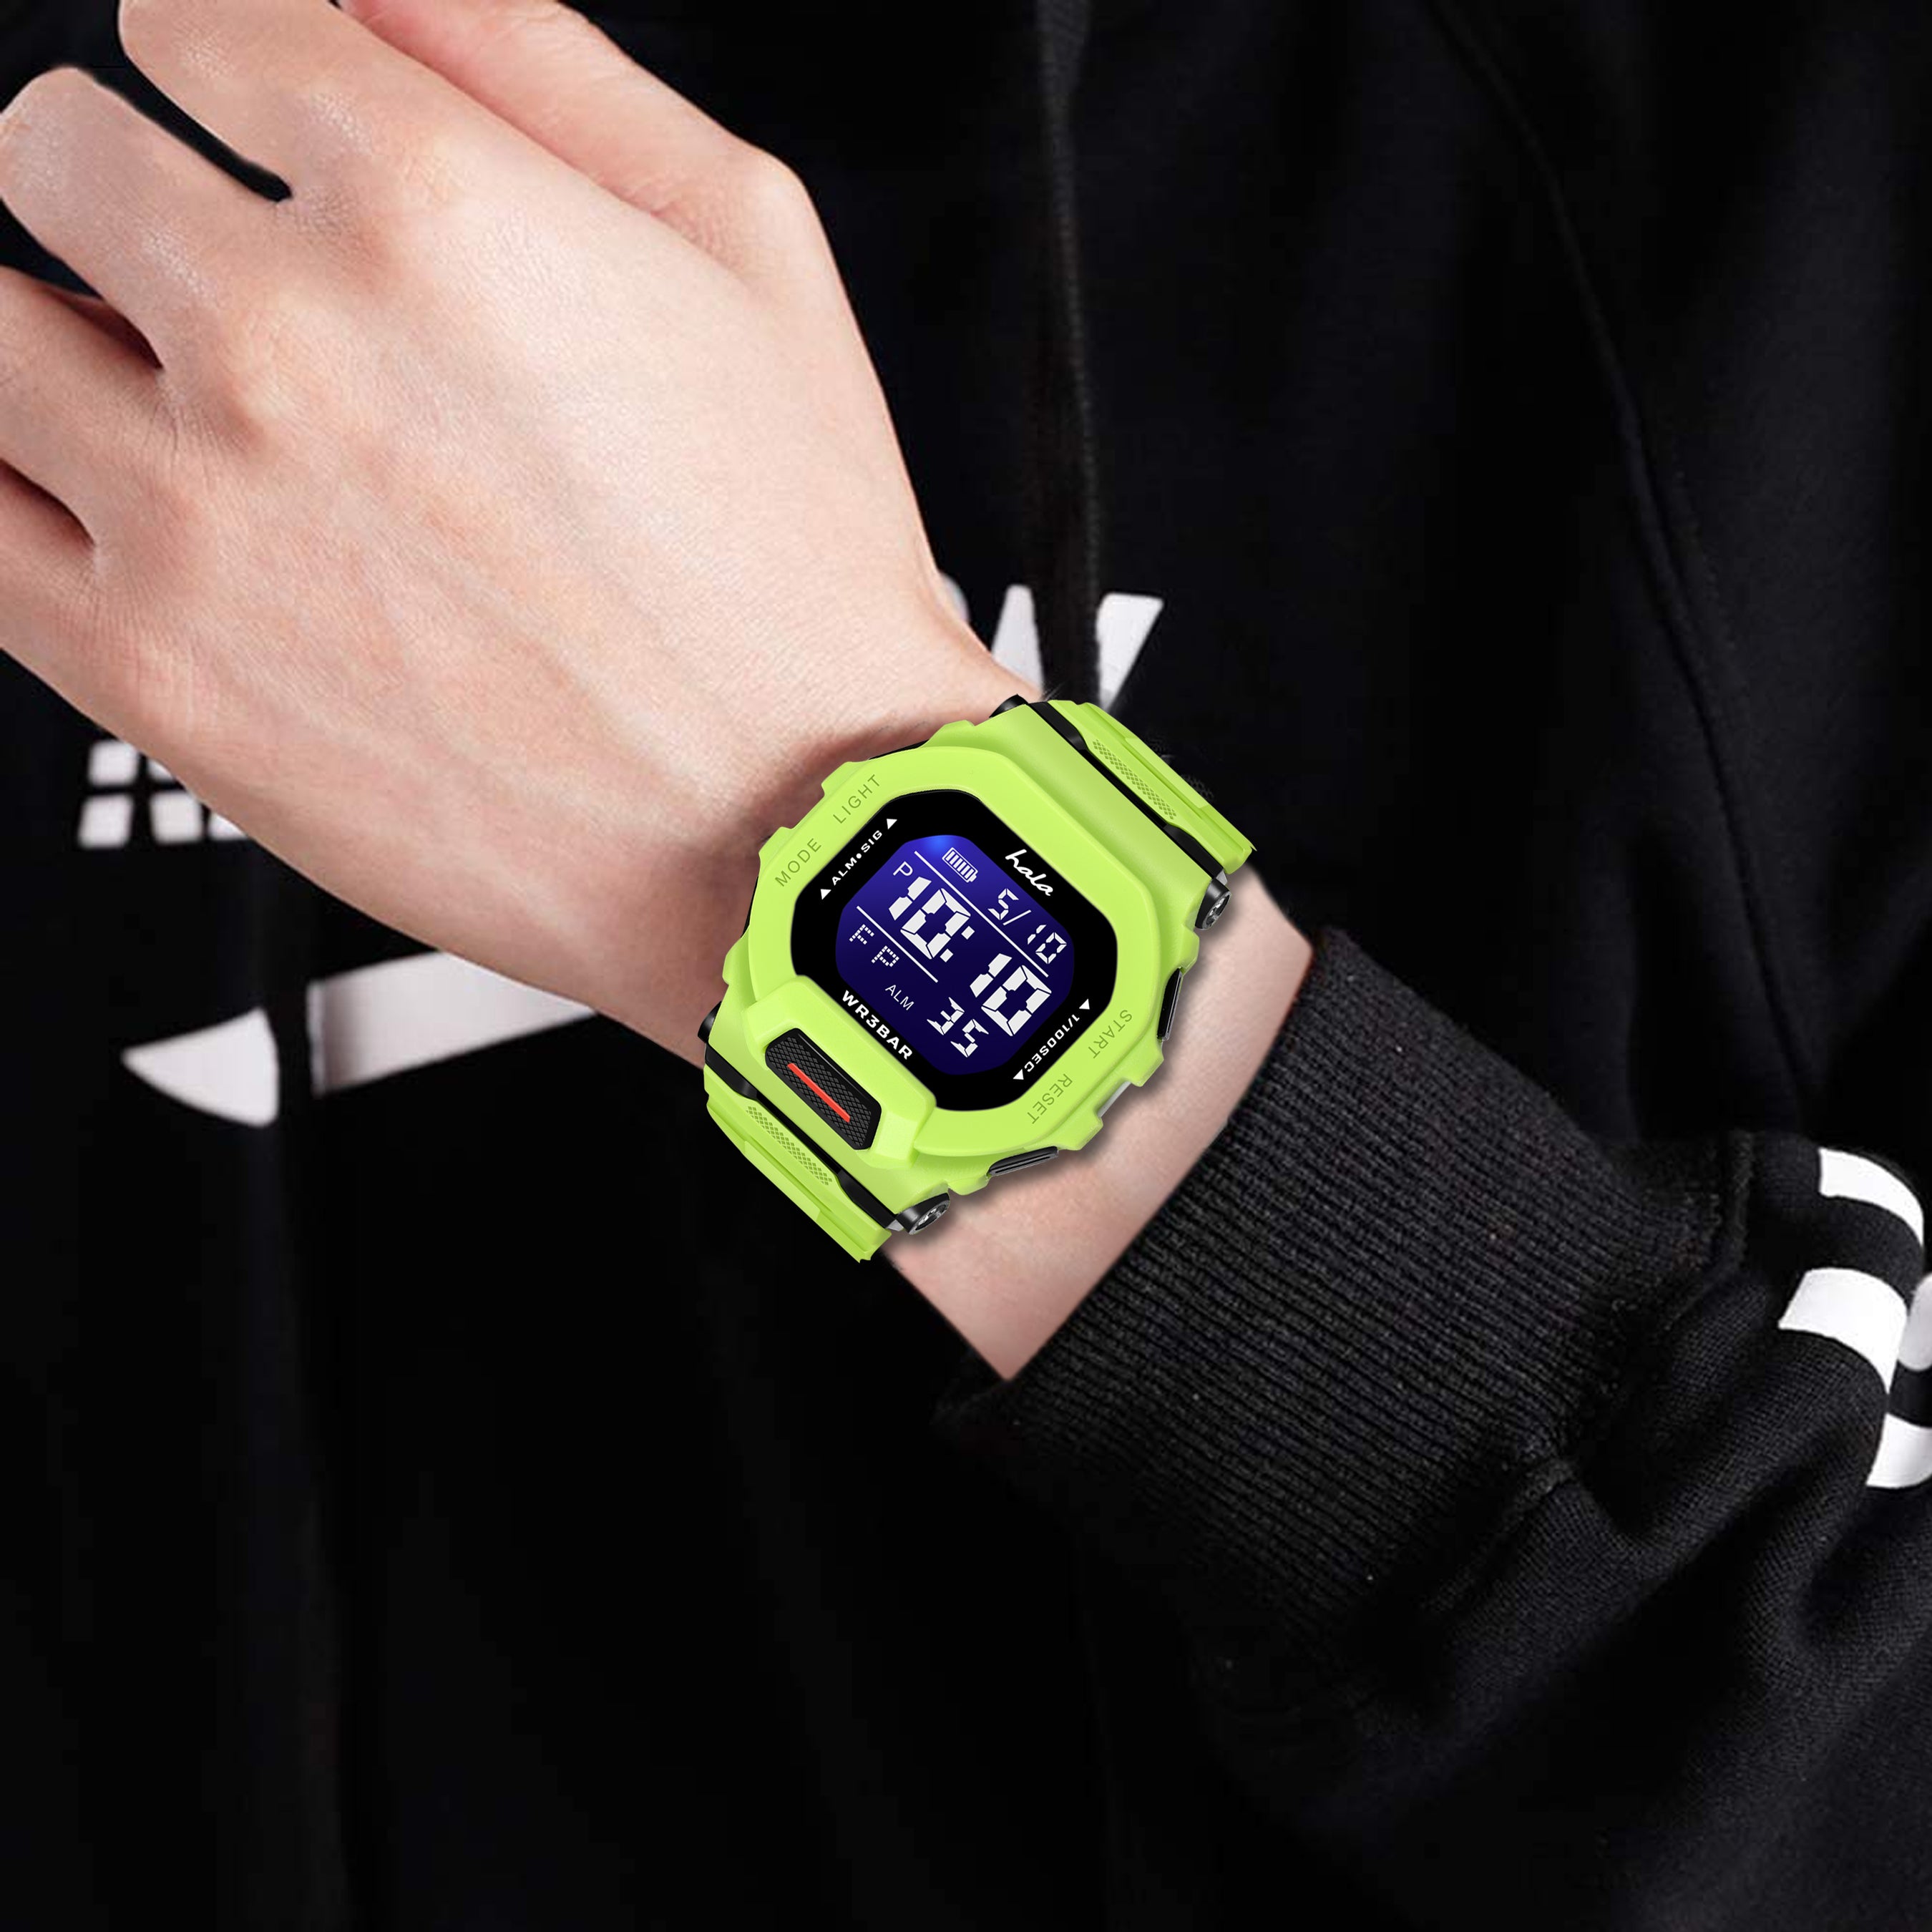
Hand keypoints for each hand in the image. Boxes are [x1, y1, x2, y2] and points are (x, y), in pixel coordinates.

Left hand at [0, 0, 1015, 1059]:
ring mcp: (201, 516)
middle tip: (219, 262)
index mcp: (436, 208)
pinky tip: (121, 496)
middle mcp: (290, 345)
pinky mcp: (155, 676)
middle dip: (134, 177)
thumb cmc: (788, 577)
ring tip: (183, 396)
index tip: (262, 124)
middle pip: (51, 141)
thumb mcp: (747, 248)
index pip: (192, 16)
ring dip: (70, 327)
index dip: (237, 64)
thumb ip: (537, 54)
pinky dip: (20, 481)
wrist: (787, 828)